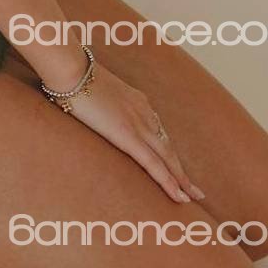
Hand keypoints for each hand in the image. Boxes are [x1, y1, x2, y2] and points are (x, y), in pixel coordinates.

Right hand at [52, 61, 205, 205]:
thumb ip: (96, 99)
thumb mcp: (92, 88)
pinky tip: (179, 196)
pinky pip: (154, 164)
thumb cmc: (73, 75)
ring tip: (192, 197)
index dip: (165, 148)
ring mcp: (138, 124)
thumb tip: (85, 105)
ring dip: (181, 179)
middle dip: (181, 169)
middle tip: (195, 189)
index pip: (157, 129)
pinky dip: (169, 182)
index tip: (172, 163)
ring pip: (167, 158)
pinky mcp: (128, 136)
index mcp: (136, 99)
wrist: (72, 69)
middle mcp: (143, 111)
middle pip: (167, 146)